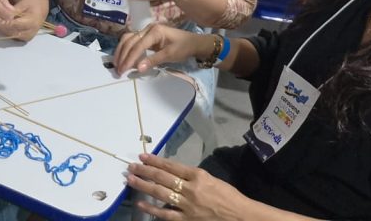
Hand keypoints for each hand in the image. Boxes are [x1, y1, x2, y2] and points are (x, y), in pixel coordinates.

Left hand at [0, 0, 49, 40]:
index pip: (15, 24)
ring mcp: (26, 38)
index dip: (4, 22)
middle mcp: (30, 33)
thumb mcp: (23, 4)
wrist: (39, 10)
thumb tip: (3, 15)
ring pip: (9, 35)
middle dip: (1, 26)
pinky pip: (11, 36)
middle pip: (11, 32)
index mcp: (32, 23)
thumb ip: (13, 11)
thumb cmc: (31, 4)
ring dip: (0, 29)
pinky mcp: (22, 40)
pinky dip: (3, 30)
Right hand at [114, 23, 199, 73]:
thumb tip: (138, 69)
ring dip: (121, 51)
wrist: (193, 42)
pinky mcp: (146, 36)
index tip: (123, 70)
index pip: (138, 46)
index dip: (129, 58)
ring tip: (117, 64)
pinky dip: (125, 49)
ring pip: (128, 39)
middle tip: (118, 70)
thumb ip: (153, 60)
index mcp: (155, 31)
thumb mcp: (170, 55)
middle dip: (122, 55)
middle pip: (129, 41)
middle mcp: (147, 28)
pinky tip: (122, 58)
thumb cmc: (184, 47)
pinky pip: (132, 41)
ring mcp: (146, 31)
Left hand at [127, 153, 249, 219]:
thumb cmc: (228, 196)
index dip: (155, 160)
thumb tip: (171, 172)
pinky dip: (151, 208)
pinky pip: (165, 214)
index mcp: (198, 175)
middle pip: (163, 177)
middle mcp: (191, 189)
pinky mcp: (187, 220)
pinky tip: (140, 203)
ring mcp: (188, 205)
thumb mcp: (211, 179)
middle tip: (131, 166)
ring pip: (160, 193)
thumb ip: (192, 176)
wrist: (240, 216)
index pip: (171, 166)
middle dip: (145, 170)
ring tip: (130, 179)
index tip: (143, 156)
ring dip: (143, 185)